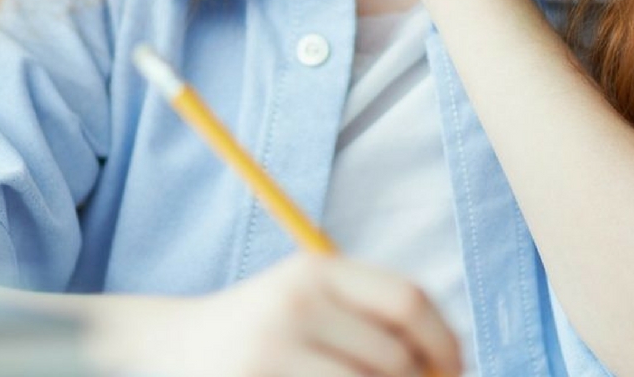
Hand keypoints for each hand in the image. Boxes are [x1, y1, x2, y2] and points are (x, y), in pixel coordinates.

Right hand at [82, 253, 461, 376]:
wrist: (178, 346)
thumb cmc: (265, 330)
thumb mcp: (313, 301)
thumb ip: (372, 318)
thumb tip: (451, 367)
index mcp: (316, 267)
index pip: (408, 299)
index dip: (445, 343)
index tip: (455, 373)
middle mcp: (295, 300)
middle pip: (396, 357)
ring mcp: (273, 348)